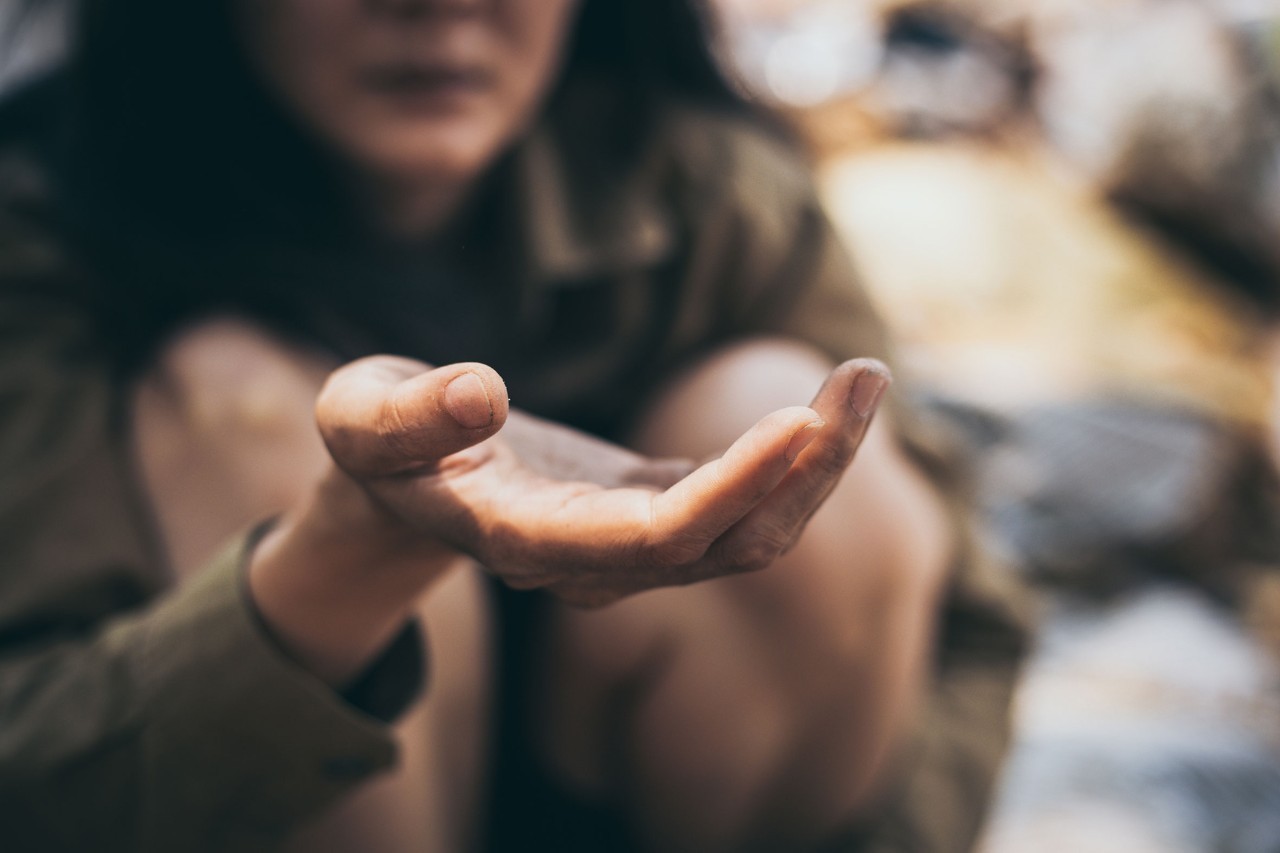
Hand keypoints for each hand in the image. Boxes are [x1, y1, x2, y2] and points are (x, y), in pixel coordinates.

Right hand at [316, 355, 889, 605]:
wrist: (397, 487)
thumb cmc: (377, 445)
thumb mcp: (360, 416)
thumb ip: (404, 415)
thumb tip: (481, 392)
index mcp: (531, 540)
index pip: (655, 539)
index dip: (732, 489)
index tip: (800, 420)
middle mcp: (594, 559)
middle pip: (728, 545)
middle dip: (806, 470)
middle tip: (866, 376)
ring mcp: (630, 541)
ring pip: (749, 532)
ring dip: (815, 465)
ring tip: (865, 378)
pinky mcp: (651, 507)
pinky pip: (739, 502)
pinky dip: (790, 459)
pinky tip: (829, 401)